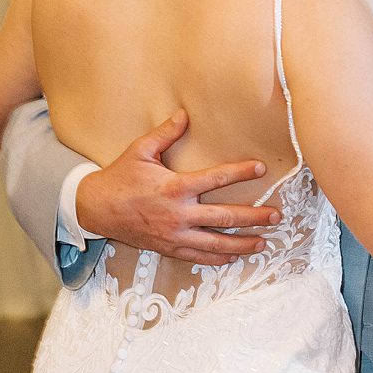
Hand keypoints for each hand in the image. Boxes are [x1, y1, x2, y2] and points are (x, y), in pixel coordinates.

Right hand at [75, 111, 281, 264]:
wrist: (95, 209)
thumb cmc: (119, 178)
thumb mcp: (139, 151)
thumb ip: (165, 134)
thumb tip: (184, 115)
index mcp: (175, 187)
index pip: (216, 178)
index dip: (240, 172)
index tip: (260, 168)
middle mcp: (178, 214)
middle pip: (225, 218)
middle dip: (254, 217)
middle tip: (276, 216)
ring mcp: (174, 234)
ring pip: (216, 243)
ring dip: (243, 243)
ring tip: (264, 242)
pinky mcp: (169, 248)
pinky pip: (199, 256)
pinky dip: (218, 258)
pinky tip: (235, 256)